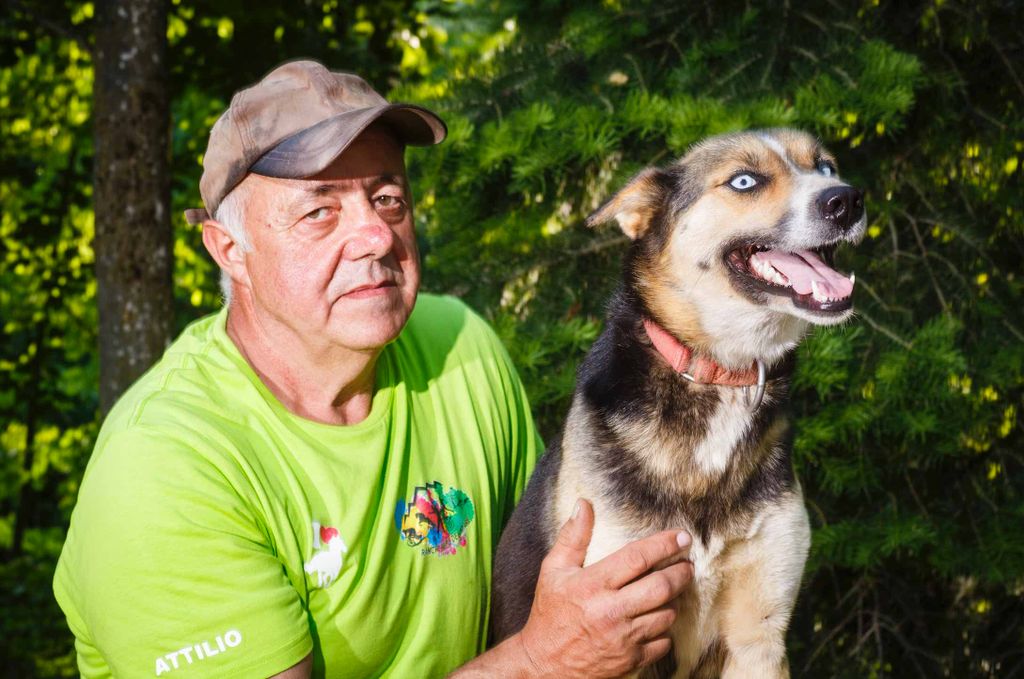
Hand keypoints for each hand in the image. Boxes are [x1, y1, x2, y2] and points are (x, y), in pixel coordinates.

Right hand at [517, 498, 693, 677]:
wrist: (545, 664)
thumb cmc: (550, 612)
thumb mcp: (553, 570)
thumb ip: (572, 537)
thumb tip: (584, 504)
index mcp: (592, 585)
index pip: (637, 558)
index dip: (664, 544)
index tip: (682, 536)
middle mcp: (610, 611)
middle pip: (661, 587)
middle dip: (681, 573)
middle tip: (687, 565)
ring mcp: (623, 638)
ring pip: (666, 614)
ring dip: (673, 601)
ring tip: (669, 592)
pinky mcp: (631, 660)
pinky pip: (663, 642)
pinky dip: (664, 630)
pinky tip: (656, 620)